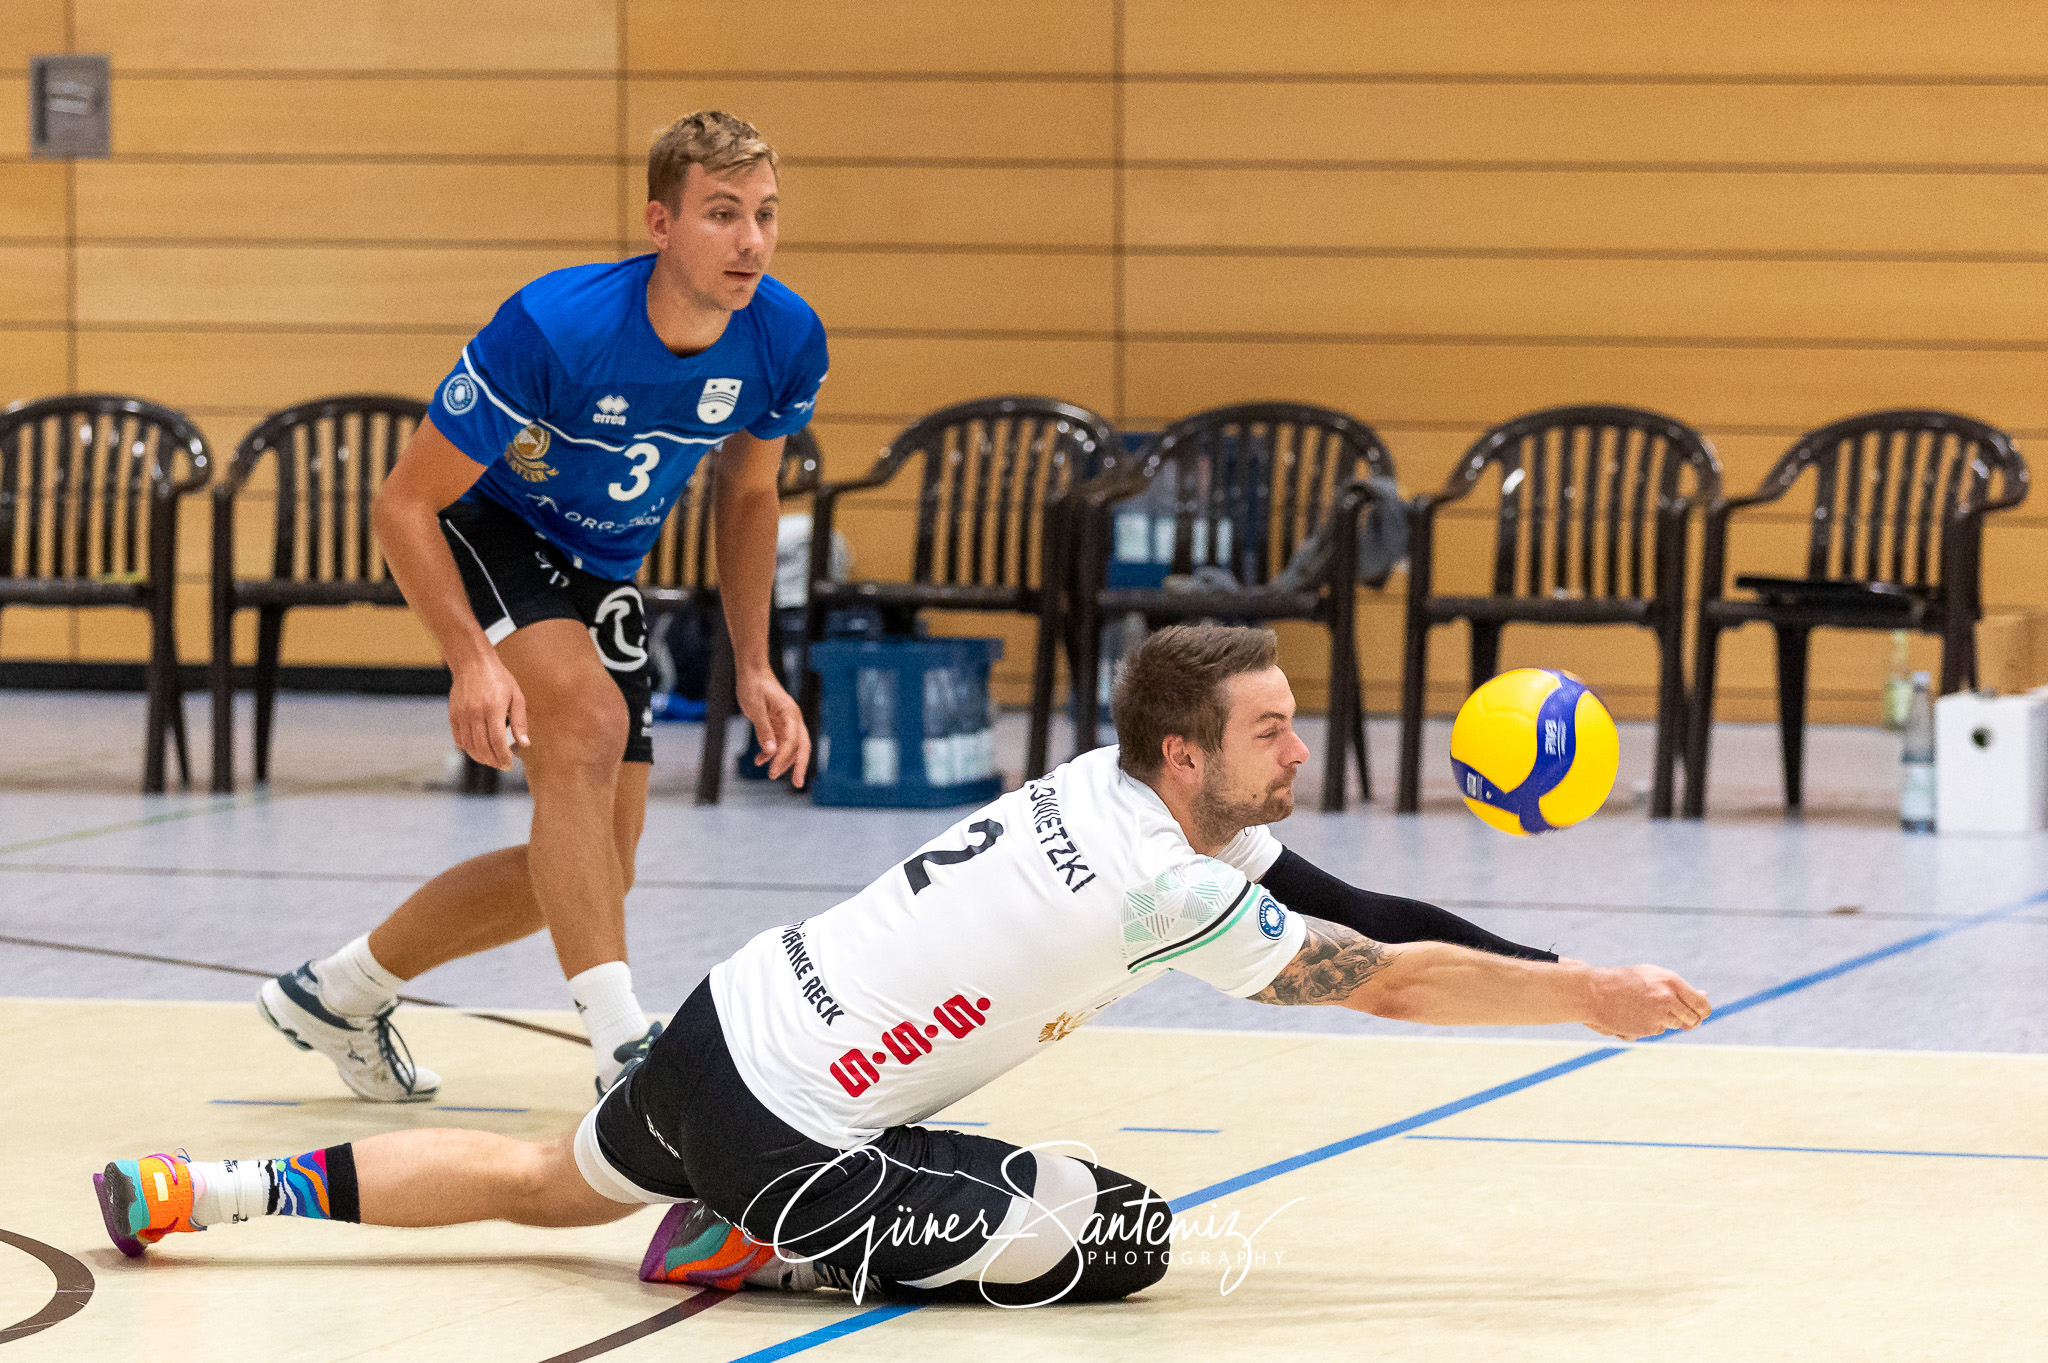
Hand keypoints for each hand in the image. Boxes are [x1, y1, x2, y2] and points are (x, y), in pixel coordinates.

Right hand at [448, 652, 527, 769]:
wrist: (472, 662)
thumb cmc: (499, 678)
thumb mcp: (516, 696)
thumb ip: (520, 721)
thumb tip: (524, 744)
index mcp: (493, 708)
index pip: (497, 742)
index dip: (503, 757)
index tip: (509, 765)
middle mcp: (475, 713)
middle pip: (482, 747)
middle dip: (493, 761)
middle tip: (502, 766)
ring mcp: (462, 714)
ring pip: (469, 746)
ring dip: (480, 758)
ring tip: (491, 761)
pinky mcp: (453, 714)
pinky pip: (458, 738)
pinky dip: (467, 748)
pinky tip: (477, 751)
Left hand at [737, 666, 810, 785]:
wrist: (751, 670)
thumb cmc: (753, 685)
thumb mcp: (755, 708)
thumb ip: (763, 729)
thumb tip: (771, 751)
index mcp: (790, 713)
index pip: (792, 741)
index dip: (783, 758)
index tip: (771, 771)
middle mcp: (793, 718)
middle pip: (802, 746)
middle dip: (799, 765)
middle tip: (797, 784)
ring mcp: (786, 721)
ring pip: (791, 746)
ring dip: (783, 761)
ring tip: (771, 774)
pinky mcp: (778, 722)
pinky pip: (779, 741)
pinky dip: (771, 753)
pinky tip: (759, 760)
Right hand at [1583, 965, 1710, 1040]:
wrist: (1595, 992)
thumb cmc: (1625, 981)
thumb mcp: (1654, 977)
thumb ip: (1680, 988)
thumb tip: (1705, 996)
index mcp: (1671, 981)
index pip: (1701, 1004)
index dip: (1702, 1011)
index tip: (1697, 1013)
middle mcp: (1668, 998)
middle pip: (1692, 1018)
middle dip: (1687, 1020)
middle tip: (1671, 1013)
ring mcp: (1658, 1015)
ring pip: (1674, 1024)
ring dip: (1665, 1020)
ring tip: (1644, 1008)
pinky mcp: (1648, 1028)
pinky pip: (1657, 1029)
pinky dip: (1650, 1025)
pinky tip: (1634, 1015)